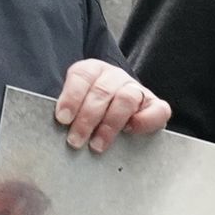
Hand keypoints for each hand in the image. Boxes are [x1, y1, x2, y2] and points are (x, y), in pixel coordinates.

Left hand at [52, 59, 168, 152]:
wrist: (116, 112)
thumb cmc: (90, 114)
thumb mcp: (74, 107)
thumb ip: (67, 113)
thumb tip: (56, 127)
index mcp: (93, 70)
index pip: (82, 75)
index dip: (72, 96)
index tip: (63, 118)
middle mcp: (115, 76)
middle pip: (102, 91)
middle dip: (87, 118)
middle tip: (75, 140)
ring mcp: (136, 89)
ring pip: (126, 98)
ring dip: (110, 124)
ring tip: (97, 144)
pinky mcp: (156, 105)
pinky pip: (157, 110)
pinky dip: (145, 120)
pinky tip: (130, 131)